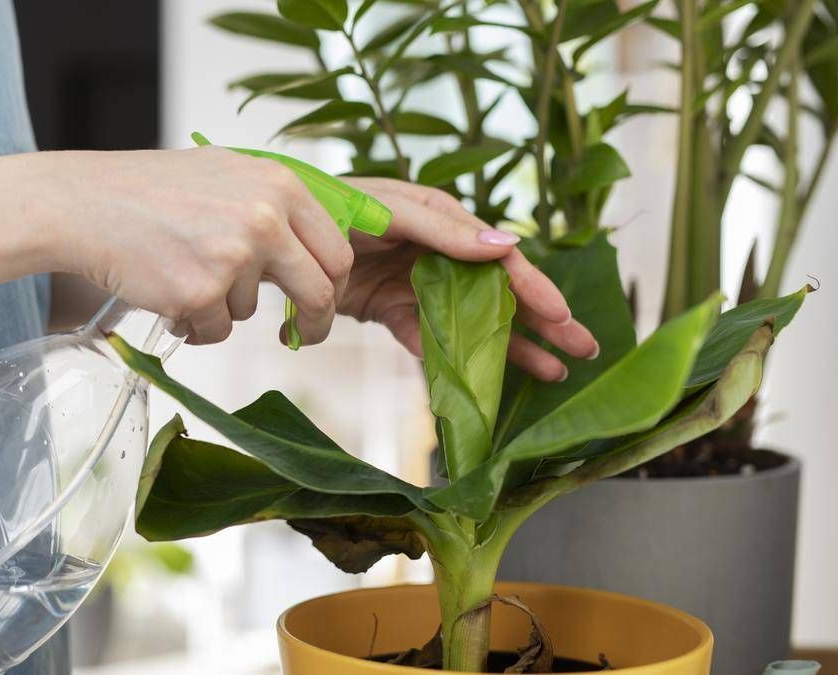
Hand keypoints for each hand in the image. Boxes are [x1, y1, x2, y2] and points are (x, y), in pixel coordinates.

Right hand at [55, 147, 352, 344]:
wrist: (85, 203)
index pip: (335, 250)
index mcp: (279, 185)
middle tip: (299, 337)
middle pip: (318, 291)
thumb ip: (276, 204)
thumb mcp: (227, 174)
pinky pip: (214, 329)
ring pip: (250, 311)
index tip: (322, 304)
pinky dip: (193, 323)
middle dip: (314, 323)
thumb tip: (320, 245)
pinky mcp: (199, 293)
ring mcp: (233, 257)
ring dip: (221, 307)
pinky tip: (165, 291)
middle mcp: (265, 218)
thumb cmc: (151, 190)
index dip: (334, 286)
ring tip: (180, 273)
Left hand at [337, 177, 598, 381]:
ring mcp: (418, 286)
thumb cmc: (336, 208)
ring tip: (552, 372)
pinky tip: (488, 382)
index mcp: (446, 222)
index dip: (534, 287)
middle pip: (499, 293)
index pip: (501, 259)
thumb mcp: (391, 212)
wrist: (281, 236)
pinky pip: (432, 341)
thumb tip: (506, 244)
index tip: (563, 315)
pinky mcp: (394, 312)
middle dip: (542, 321)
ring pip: (473, 322)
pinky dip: (456, 361)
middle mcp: (440, 255)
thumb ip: (443, 230)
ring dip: (511, 347)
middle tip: (583, 348)